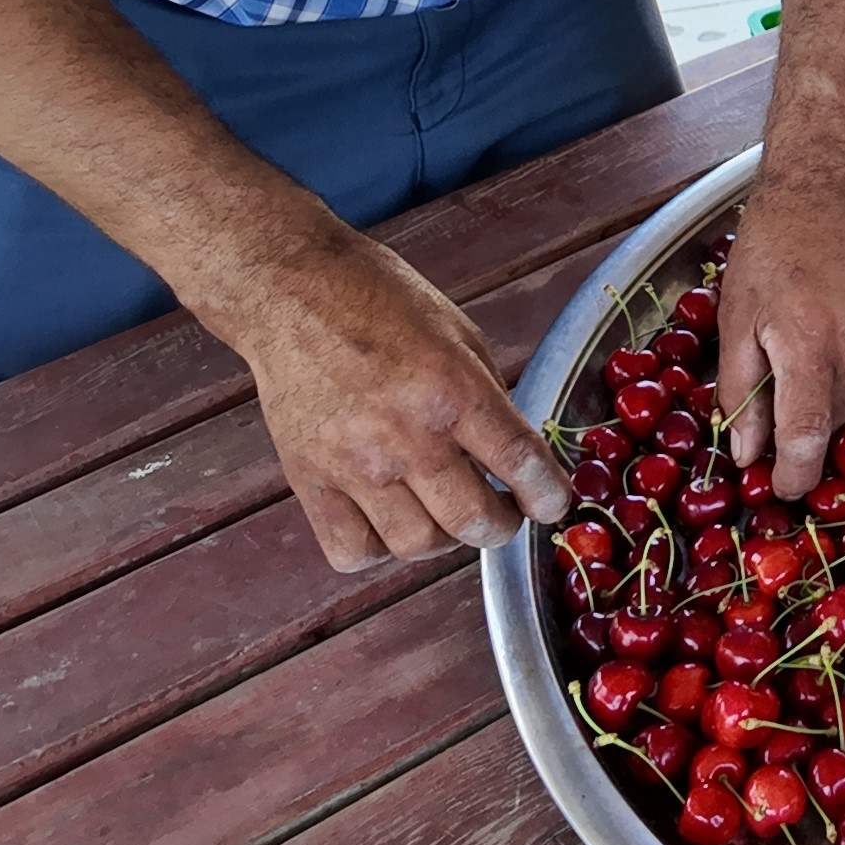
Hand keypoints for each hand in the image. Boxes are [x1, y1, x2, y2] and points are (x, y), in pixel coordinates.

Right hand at [228, 234, 572, 569]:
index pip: (519, 463)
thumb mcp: (458, 334)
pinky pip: (352, 552)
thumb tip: (514, 456)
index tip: (552, 504)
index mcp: (452, 389)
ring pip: (416, 546)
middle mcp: (406, 434)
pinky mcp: (309, 480)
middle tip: (500, 511)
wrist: (292, 292)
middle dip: (501, 526)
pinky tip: (386, 518)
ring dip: (441, 539)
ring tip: (441, 512)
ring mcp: (354, 464)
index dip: (549, 497)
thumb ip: (488, 398)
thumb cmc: (377, 301)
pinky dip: (377, 548)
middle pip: (472, 522)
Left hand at [717, 167, 844, 497]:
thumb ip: (740, 391)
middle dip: (807, 420)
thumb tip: (749, 455)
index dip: (796, 474)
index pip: (809, 434)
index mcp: (808, 340)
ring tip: (815, 342)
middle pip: (836, 419)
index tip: (785, 488)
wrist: (828, 186)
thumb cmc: (770, 249)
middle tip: (783, 384)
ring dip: (836, 392)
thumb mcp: (735, 318)